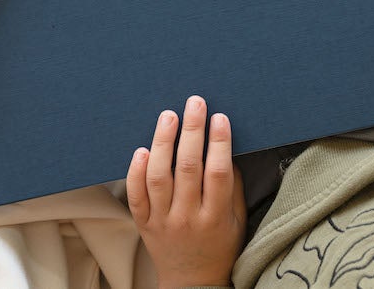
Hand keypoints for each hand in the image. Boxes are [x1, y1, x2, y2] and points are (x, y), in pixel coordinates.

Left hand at [126, 96, 245, 288]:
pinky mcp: (143, 223)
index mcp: (216, 217)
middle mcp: (188, 218)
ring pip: (159, 177)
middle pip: (189, 168)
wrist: (192, 283)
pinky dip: (136, 171)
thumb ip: (233, 187)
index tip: (220, 118)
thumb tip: (226, 149)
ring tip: (168, 116)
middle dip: (192, 131)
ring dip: (163, 143)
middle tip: (195, 104)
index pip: (219, 174)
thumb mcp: (238, 221)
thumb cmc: (220, 248)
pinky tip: (141, 149)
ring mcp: (163, 221)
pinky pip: (136, 195)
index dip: (219, 143)